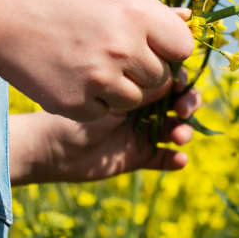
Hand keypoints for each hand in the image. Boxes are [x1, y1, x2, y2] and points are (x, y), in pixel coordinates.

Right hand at [0, 0, 194, 121]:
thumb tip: (185, 17)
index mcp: (138, 15)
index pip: (182, 47)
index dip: (170, 46)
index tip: (153, 43)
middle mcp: (123, 50)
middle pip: (161, 78)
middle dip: (146, 68)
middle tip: (119, 54)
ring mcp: (99, 80)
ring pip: (136, 99)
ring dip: (123, 87)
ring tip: (97, 65)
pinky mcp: (75, 103)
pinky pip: (104, 112)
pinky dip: (94, 101)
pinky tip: (76, 77)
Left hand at [9, 79, 202, 185]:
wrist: (50, 147)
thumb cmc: (72, 113)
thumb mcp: (108, 99)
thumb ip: (138, 92)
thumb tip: (171, 80)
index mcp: (134, 85)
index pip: (169, 77)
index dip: (183, 81)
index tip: (181, 84)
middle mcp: (143, 106)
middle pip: (180, 102)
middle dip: (189, 105)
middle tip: (182, 112)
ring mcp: (142, 132)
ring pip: (175, 129)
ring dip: (184, 132)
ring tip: (178, 138)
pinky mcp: (138, 157)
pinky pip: (164, 158)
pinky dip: (175, 159)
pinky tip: (178, 160)